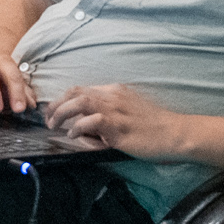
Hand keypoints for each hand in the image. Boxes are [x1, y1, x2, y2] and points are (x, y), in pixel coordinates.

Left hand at [44, 82, 187, 159]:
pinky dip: (78, 127)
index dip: (63, 99)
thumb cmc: (154, 126)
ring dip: (62, 113)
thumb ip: (108, 115)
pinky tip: (73, 134)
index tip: (53, 111)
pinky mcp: (118, 126)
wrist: (175, 133)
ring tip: (54, 125)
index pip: (82, 89)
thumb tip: (86, 126)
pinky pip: (91, 121)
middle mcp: (113, 96)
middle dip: (56, 104)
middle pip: (76, 92)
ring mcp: (116, 110)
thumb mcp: (129, 112)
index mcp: (116, 91)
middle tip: (48, 119)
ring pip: (79, 102)